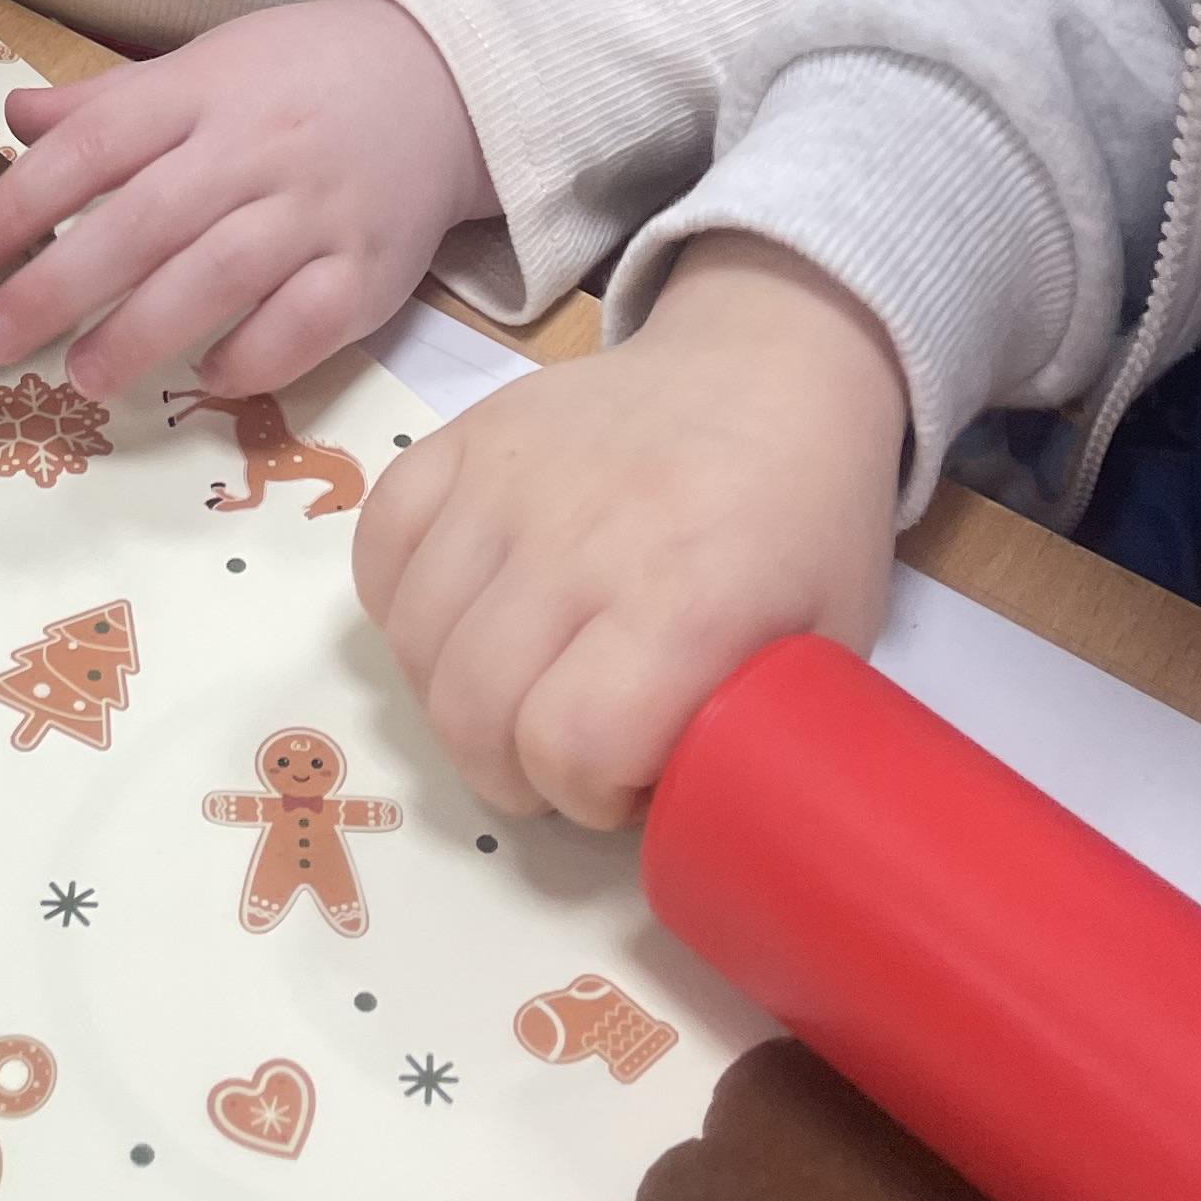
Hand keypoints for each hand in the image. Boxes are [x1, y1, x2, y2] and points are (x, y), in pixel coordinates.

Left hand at [0, 0, 493, 404]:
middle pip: (145, 221)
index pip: (94, 144)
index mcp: (203, 92)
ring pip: (219, 277)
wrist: (444, 82)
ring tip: (81, 377)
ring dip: (142, 333)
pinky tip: (204, 376)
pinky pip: (303, 327)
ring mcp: (317, 212)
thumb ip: (111, 102)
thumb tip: (16, 118)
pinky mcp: (369, 272)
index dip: (19, 202)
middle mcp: (255, 149)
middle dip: (58, 285)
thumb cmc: (303, 77)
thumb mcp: (206, 64)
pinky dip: (250, 358)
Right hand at [355, 232, 905, 825]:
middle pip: (473, 710)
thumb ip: (749, 745)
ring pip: (414, 643)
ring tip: (514, 692)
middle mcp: (582, 535)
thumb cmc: (805, 524)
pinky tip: (458, 622)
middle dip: (511, 771)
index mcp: (688, 597)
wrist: (765, 365)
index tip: (627, 780)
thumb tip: (675, 836)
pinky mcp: (464, 436)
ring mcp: (509, 478)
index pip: (570, 744)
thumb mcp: (822, 650)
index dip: (589, 793)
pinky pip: (379, 547)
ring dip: (454, 700)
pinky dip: (401, 606)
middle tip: (560, 755)